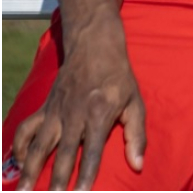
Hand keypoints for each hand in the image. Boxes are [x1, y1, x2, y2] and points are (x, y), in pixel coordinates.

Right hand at [11, 45, 144, 190]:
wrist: (94, 48)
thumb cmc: (119, 78)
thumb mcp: (136, 103)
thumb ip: (136, 136)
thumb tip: (139, 165)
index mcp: (99, 116)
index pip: (91, 153)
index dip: (85, 176)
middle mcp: (74, 117)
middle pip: (62, 155)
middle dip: (55, 180)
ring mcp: (56, 113)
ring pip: (39, 146)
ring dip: (29, 171)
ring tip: (23, 191)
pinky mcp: (44, 108)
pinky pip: (26, 130)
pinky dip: (19, 147)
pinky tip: (19, 163)